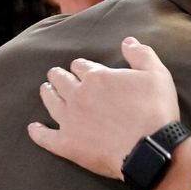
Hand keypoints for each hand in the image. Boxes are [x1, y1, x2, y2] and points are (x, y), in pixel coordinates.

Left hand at [28, 38, 179, 179]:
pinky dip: (38, 133)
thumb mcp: (157, 74)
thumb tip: (127, 41)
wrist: (150, 149)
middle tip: (55, 75)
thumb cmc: (156, 110)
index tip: (80, 68)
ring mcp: (70, 120)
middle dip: (58, 76)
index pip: (81, 66)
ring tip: (45, 90)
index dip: (80, 67)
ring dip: (47, 94)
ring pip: (51, 103)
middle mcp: (78, 95)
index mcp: (96, 77)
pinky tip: (33, 129)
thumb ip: (141, 54)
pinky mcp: (68, 144)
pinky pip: (46, 137)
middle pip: (61, 81)